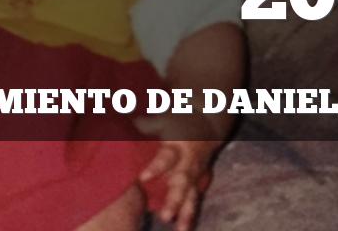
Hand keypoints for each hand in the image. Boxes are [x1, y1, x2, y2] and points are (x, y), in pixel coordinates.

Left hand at [135, 113, 221, 230]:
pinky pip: (195, 199)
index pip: (166, 158)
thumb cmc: (180, 120)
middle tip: (165, 216)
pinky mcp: (198, 181)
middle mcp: (188, 162)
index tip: (143, 178)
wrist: (208, 120)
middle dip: (175, 199)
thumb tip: (129, 124)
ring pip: (192, 195)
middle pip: (182, 182)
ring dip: (186, 213)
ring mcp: (195, 173)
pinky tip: (184, 228)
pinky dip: (190, 214)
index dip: (156, 168)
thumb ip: (148, 125)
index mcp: (178, 146)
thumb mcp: (166, 118)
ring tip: (180, 229)